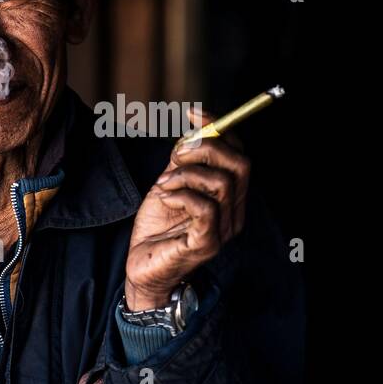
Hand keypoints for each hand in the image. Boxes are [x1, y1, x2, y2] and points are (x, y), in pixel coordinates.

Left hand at [124, 108, 250, 309]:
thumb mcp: (170, 184)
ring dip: (186, 173)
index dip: (220, 127)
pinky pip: (204, 207)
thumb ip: (184, 160)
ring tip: (164, 183)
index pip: (239, 153)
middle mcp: (233, 213)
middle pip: (240, 164)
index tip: (193, 113)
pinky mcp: (207, 245)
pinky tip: (164, 198)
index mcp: (229, 197)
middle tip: (176, 154)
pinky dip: (180, 194)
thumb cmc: (156, 230)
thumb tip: (193, 129)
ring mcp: (223, 230)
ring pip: (222, 183)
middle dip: (206, 148)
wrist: (142, 270)